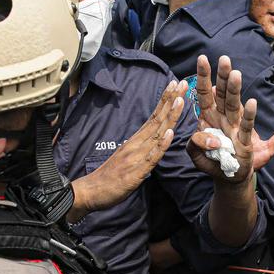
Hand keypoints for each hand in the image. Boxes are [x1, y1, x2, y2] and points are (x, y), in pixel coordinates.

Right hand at [70, 80, 186, 219]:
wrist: (91, 191)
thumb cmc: (109, 177)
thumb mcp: (127, 158)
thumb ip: (140, 148)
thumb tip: (153, 141)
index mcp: (135, 140)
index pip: (154, 117)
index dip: (165, 101)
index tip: (175, 85)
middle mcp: (137, 144)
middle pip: (157, 119)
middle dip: (171, 100)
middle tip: (182, 82)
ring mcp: (137, 156)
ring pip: (157, 133)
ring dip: (169, 116)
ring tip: (180, 99)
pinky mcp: (136, 171)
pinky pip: (152, 156)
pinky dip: (161, 144)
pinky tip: (169, 133)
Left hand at [189, 55, 273, 182]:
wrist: (229, 178)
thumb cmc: (213, 162)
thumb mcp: (196, 155)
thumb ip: (195, 144)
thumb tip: (208, 138)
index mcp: (209, 117)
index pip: (204, 93)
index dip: (203, 77)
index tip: (202, 58)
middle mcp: (223, 118)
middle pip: (221, 94)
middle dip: (222, 76)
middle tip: (224, 59)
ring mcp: (235, 128)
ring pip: (234, 105)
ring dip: (234, 90)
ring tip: (235, 74)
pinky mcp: (245, 142)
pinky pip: (247, 126)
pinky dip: (250, 115)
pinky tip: (252, 102)